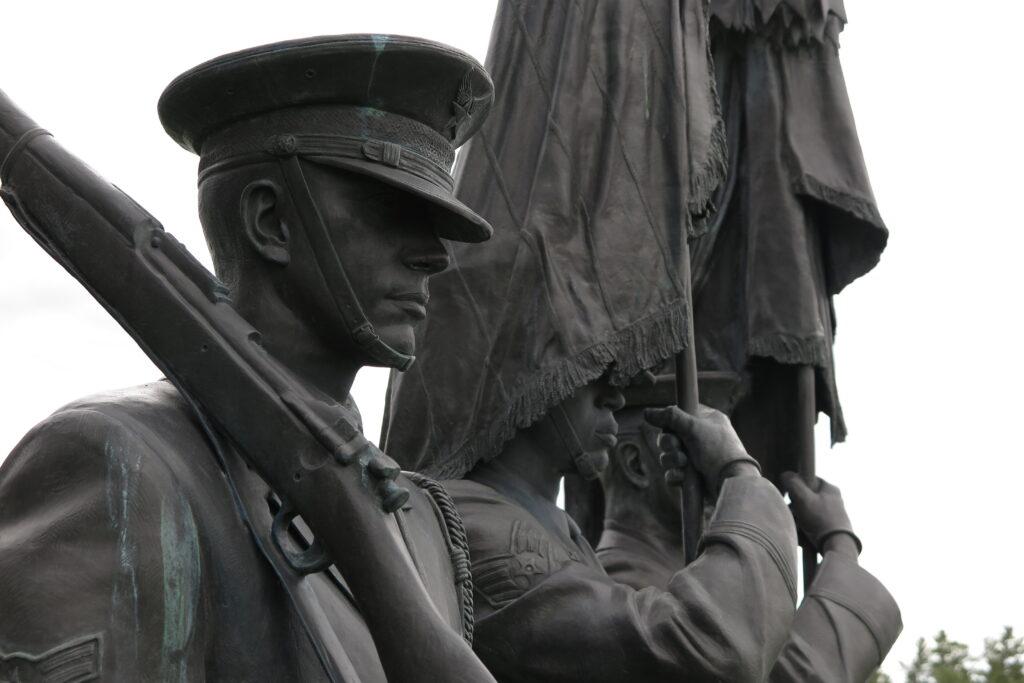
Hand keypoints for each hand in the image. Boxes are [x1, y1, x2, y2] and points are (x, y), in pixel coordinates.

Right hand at [644, 405, 759, 492]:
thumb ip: (670, 417)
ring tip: (683, 463)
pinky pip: (674, 473)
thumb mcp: (694, 428)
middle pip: (670, 435)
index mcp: (706, 420)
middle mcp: (701, 437)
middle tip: (676, 446)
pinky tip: (682, 476)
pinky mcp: (693, 476)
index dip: (670, 420)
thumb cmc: (717, 450)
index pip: (680, 414)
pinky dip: (675, 475)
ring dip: (671, 459)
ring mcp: (697, 457)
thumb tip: (647, 412)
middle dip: (669, 443)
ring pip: (670, 455)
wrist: (730, 482)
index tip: (667, 425)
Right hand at [780, 473, 860, 558]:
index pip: (808, 479)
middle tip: (793, 512)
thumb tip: (785, 474)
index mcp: (830, 488)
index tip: (790, 495)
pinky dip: (805, 526)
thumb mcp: (803, 497)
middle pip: (806, 496)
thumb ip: (793, 483)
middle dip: (796, 505)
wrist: (837, 545)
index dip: (796, 486)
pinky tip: (802, 532)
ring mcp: (833, 513)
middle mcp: (834, 499)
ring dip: (799, 517)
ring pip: (808, 510)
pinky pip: (812, 522)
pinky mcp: (831, 526)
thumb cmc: (821, 519)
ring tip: (796, 524)